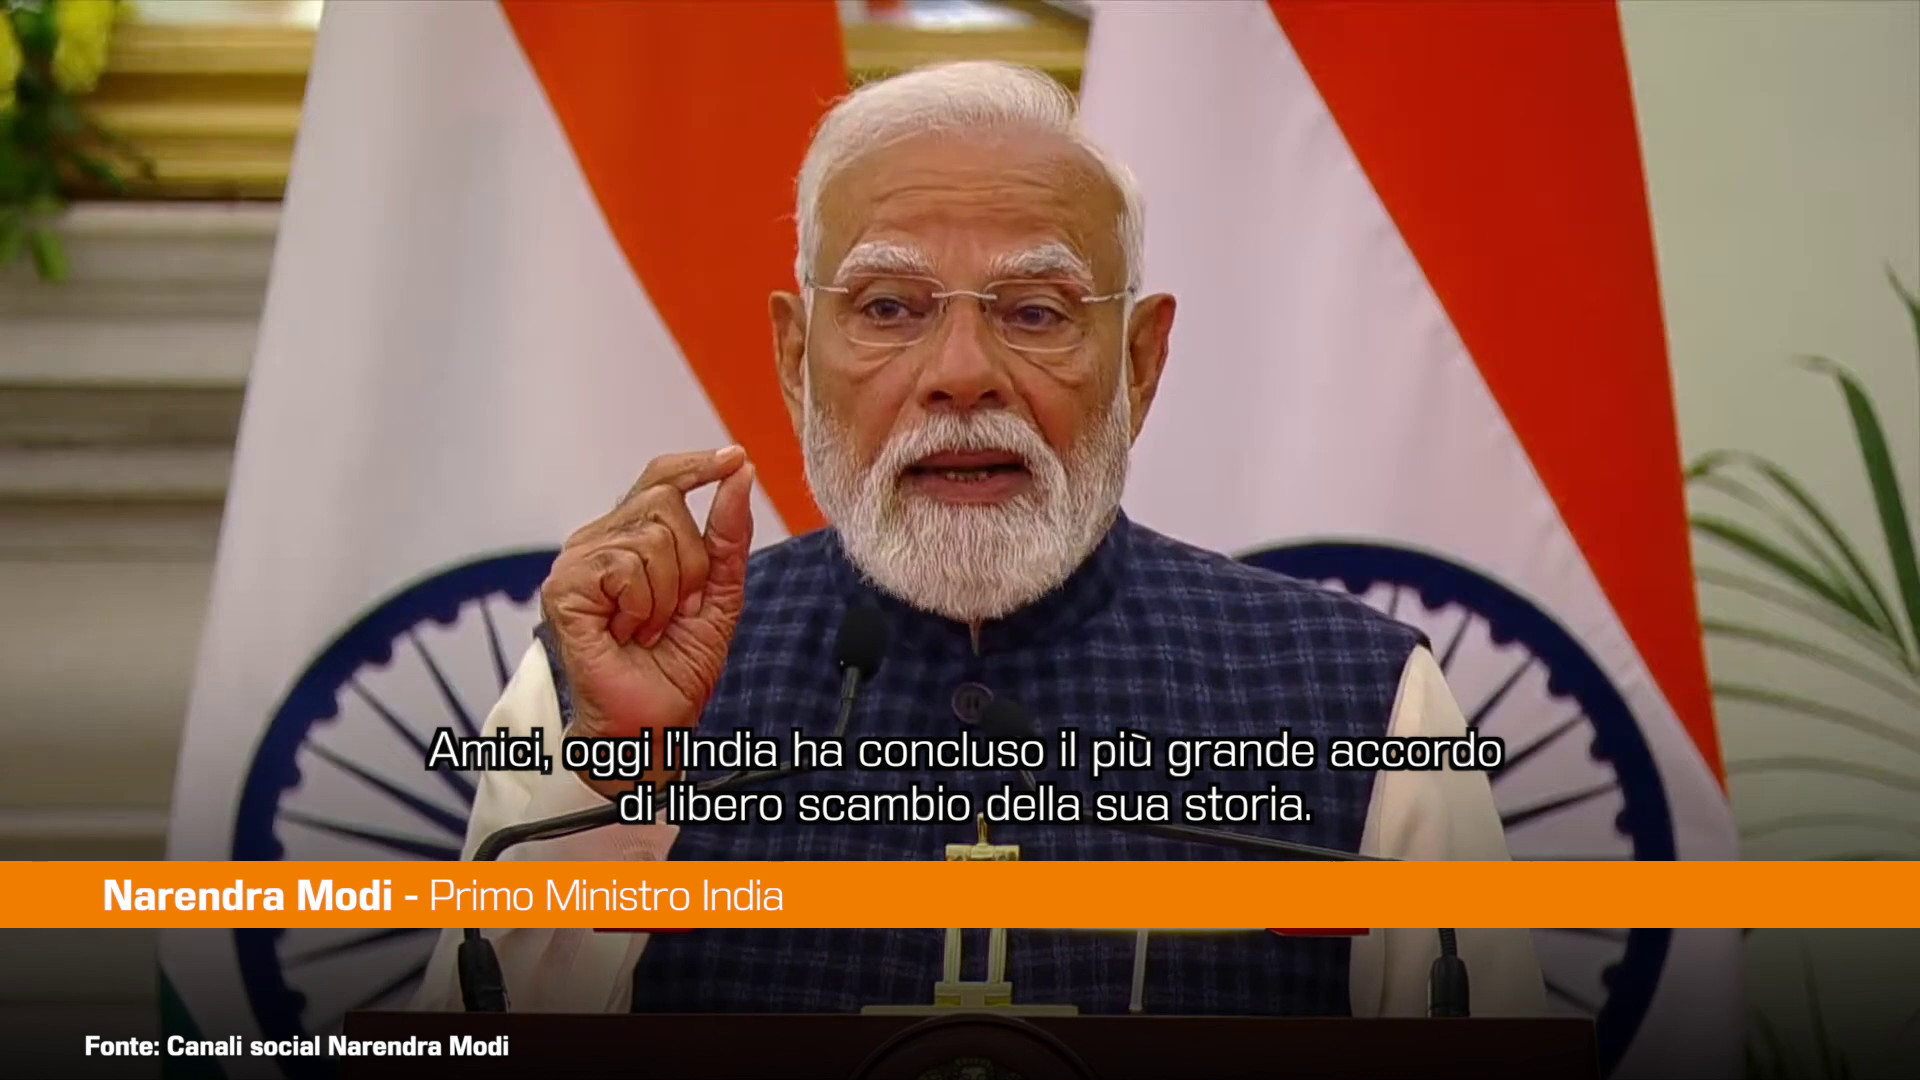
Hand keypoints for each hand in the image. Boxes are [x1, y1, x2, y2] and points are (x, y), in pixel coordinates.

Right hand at [539, 446, 755, 796]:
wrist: (651, 722)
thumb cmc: (676, 665)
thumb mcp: (719, 593)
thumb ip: (728, 535)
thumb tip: (739, 473)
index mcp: (629, 538)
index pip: (660, 480)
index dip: (695, 465)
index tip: (734, 457)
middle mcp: (598, 542)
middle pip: (665, 504)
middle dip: (690, 565)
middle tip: (674, 611)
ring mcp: (576, 563)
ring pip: (651, 537)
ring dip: (667, 595)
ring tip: (648, 628)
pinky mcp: (564, 588)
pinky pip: (625, 567)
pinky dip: (642, 606)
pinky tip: (627, 632)